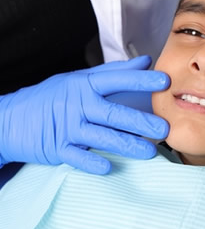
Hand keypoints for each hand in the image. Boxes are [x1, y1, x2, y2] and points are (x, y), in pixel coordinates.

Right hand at [0, 56, 169, 173]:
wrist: (10, 118)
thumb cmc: (52, 97)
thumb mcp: (79, 80)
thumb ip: (114, 72)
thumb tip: (145, 62)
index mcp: (84, 85)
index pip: (116, 80)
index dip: (140, 80)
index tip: (164, 81)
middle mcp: (78, 105)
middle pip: (113, 113)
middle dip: (140, 121)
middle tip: (164, 128)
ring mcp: (67, 127)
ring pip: (100, 136)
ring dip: (126, 144)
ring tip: (149, 152)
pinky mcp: (57, 147)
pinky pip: (76, 156)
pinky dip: (91, 162)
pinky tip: (108, 167)